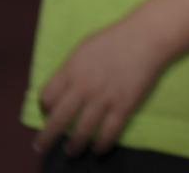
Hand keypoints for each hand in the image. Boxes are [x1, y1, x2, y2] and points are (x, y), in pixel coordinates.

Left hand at [34, 21, 167, 155]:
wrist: (146, 36)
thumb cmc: (114, 39)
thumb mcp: (84, 48)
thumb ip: (71, 68)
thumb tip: (63, 88)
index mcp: (71, 70)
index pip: (47, 96)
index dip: (45, 108)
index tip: (49, 113)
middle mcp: (83, 87)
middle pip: (58, 119)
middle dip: (47, 137)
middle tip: (41, 147)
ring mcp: (103, 98)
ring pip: (81, 130)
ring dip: (74, 145)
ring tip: (71, 151)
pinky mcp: (123, 106)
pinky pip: (108, 132)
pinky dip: (102, 144)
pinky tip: (98, 149)